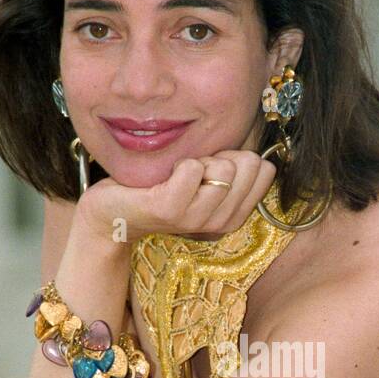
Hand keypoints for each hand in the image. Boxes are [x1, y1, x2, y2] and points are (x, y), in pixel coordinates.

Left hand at [76, 149, 277, 244]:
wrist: (113, 212)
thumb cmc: (161, 187)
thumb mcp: (204, 179)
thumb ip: (233, 170)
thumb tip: (261, 157)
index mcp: (232, 215)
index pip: (264, 172)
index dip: (241, 158)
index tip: (214, 166)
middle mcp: (218, 222)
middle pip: (247, 167)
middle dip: (222, 154)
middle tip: (193, 169)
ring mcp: (194, 219)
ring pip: (223, 169)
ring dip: (200, 159)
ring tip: (178, 173)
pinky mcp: (168, 210)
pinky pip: (192, 170)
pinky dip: (181, 163)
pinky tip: (167, 175)